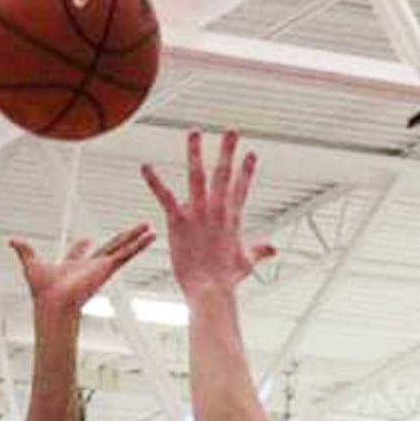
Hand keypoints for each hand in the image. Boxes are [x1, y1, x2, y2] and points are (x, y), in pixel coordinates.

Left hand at [10, 224, 153, 319]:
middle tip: (131, 231)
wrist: (53, 303)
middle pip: (108, 248)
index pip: (79, 254)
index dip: (81, 247)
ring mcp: (101, 267)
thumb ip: (24, 251)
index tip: (86, 239)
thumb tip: (11, 241)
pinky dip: (139, 245)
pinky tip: (151, 236)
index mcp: (73, 267)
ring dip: (137, 238)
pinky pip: (127, 253)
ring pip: (122, 248)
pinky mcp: (107, 268)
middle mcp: (90, 267)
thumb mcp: (30, 263)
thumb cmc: (42, 290)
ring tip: (150, 228)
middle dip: (120, 239)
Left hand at [141, 131, 274, 301]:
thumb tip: (274, 249)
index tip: (251, 153)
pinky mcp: (179, 220)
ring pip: (197, 174)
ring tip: (194, 132)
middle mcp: (217, 209)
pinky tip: (145, 166)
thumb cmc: (227, 280)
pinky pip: (165, 196)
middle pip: (223, 173)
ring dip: (195, 152)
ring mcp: (198, 212)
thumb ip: (259, 250)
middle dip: (228, 150)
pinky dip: (154, 181)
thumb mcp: (246, 262)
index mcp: (232, 218)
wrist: (211, 290)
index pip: (241, 188)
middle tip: (231, 130)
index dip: (246, 170)